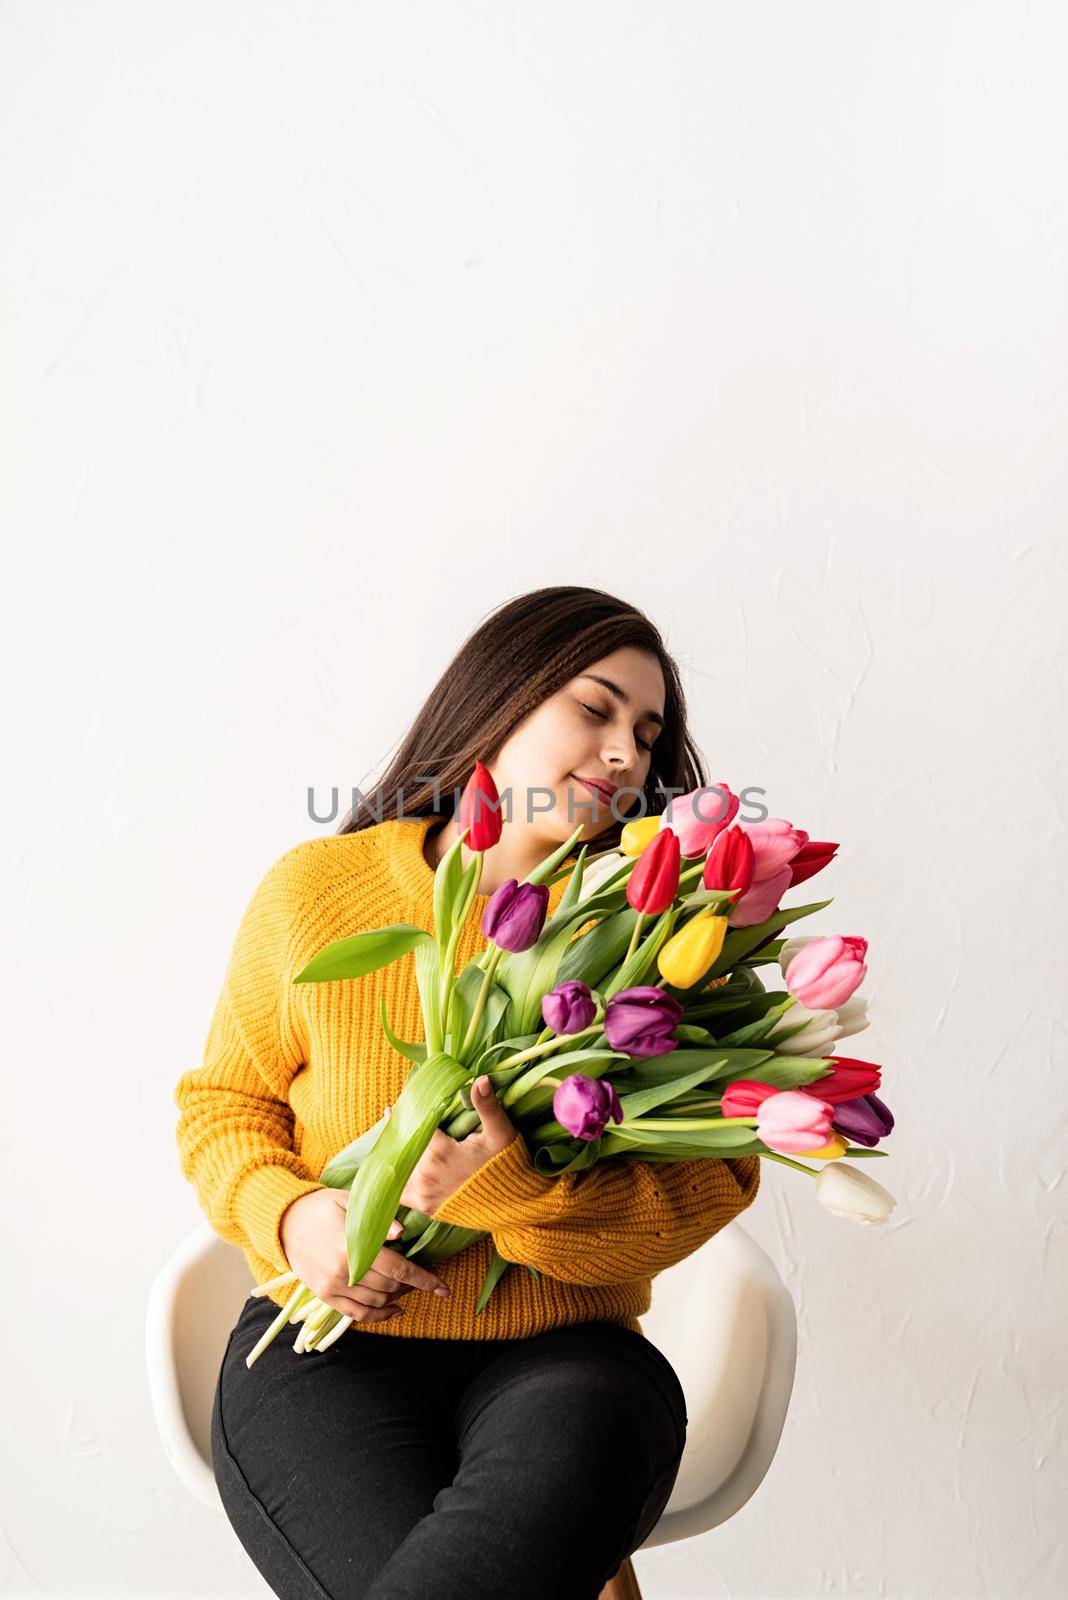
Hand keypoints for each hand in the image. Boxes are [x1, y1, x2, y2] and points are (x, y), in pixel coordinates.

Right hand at [279, 1189, 450, 1322]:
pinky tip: (394, 1310)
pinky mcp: (325, 1295)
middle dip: (413, 1285)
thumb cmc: (320, 1206)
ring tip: (408, 1288)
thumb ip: (376, 1217)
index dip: (424, 1279)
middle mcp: (343, 1271)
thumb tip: (402, 1234)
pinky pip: (356, 1314)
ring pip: (376, 1303)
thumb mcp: (348, 1200)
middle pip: (389, 1287)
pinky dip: (378, 1316)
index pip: (397, 1268)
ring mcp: (332, 1287)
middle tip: (425, 1278)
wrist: (284, 1222)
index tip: (444, 1287)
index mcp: (351, 1246)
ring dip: (398, 1299)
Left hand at [393, 1075, 518, 1215]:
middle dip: (397, 1134)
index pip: (413, 1129)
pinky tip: (393, 1167)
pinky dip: (395, 1180)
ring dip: (393, 1155)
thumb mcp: (500, 1133)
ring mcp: (424, 1194)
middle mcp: (426, 1175)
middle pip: (402, 1149)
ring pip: (396, 1170)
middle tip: (392, 1120)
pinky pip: (399, 1194)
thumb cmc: (506, 1164)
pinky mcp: (426, 1207)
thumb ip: (487, 1107)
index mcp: (440, 1153)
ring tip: (391, 1141)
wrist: (512, 1204)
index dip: (404, 1117)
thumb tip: (480, 1079)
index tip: (391, 1108)